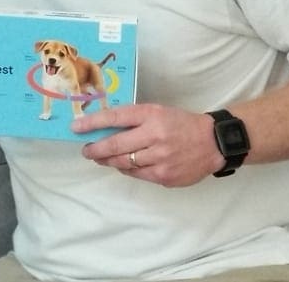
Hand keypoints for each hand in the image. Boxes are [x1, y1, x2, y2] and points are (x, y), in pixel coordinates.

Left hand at [72, 104, 224, 186]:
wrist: (213, 142)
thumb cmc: (180, 123)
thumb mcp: (157, 112)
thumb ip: (133, 119)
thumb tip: (103, 127)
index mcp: (152, 115)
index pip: (116, 117)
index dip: (93, 123)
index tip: (76, 127)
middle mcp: (155, 136)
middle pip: (115, 145)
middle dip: (95, 149)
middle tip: (86, 150)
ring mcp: (160, 159)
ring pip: (123, 163)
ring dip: (108, 161)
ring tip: (101, 158)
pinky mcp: (164, 177)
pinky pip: (137, 174)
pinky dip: (126, 169)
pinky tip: (123, 164)